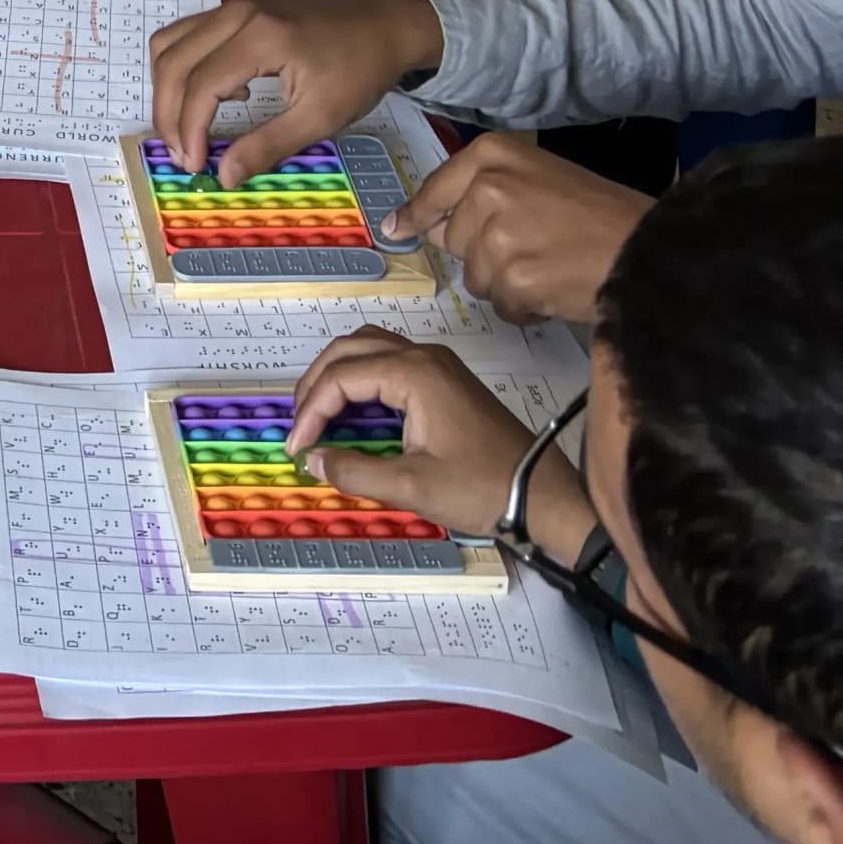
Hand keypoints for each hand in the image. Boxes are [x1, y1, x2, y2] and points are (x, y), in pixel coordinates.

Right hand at [145, 0, 443, 182]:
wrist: (382, 26)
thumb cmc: (358, 71)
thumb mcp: (321, 116)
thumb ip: (268, 145)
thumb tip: (224, 176)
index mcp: (260, 37)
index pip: (201, 84)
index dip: (189, 129)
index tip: (195, 165)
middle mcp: (236, 13)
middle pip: (173, 61)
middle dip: (167, 114)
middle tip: (182, 155)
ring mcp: (232, 7)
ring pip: (170, 44)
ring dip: (167, 90)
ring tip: (187, 129)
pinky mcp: (235, 9)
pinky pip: (186, 36)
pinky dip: (184, 70)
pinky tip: (217, 96)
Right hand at [282, 329, 591, 551]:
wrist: (543, 495)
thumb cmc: (482, 489)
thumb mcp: (413, 487)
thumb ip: (355, 471)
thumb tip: (313, 460)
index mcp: (415, 374)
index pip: (341, 378)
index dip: (310, 412)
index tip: (298, 449)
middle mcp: (424, 356)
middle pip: (350, 348)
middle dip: (316, 384)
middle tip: (300, 425)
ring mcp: (439, 364)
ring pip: (370, 348)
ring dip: (338, 374)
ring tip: (320, 414)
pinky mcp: (447, 379)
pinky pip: (391, 361)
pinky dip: (362, 377)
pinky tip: (356, 412)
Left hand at [388, 131, 651, 323]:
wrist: (648, 250)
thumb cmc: (603, 215)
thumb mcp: (541, 179)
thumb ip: (487, 193)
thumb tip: (426, 227)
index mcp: (492, 155)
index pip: (436, 189)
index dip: (417, 214)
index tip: (397, 228)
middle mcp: (487, 187)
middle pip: (455, 240)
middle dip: (487, 254)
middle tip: (537, 249)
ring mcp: (496, 233)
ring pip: (476, 276)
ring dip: (508, 283)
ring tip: (551, 267)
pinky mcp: (510, 276)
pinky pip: (501, 304)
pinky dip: (525, 306)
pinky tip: (556, 289)